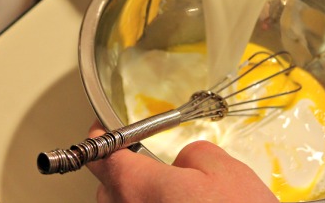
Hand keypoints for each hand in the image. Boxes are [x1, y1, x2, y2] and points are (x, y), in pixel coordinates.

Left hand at [85, 122, 277, 202]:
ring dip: (139, 198)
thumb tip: (185, 161)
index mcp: (137, 186)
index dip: (103, 136)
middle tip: (146, 163)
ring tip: (171, 196)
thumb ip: (193, 153)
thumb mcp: (225, 170)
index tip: (105, 128)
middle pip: (109, 186)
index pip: (99, 153)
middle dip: (124, 172)